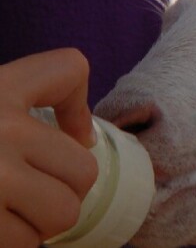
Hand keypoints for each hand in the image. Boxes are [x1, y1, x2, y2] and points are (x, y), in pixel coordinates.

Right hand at [0, 49, 98, 246]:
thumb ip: (32, 98)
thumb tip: (84, 137)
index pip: (68, 68)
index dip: (77, 105)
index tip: (69, 136)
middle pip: (82, 171)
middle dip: (63, 186)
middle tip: (33, 189)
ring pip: (60, 215)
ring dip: (40, 220)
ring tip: (7, 210)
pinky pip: (23, 244)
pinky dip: (12, 242)